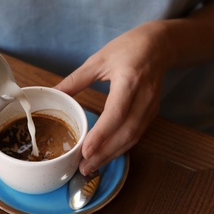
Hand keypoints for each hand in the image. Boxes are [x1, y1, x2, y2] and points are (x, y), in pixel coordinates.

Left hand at [55, 22, 171, 174]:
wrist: (159, 45)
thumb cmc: (127, 48)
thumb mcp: (98, 59)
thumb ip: (75, 80)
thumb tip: (54, 93)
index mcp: (129, 80)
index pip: (116, 113)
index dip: (101, 135)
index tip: (86, 151)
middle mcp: (143, 97)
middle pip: (126, 132)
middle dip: (105, 153)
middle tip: (84, 168)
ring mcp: (150, 107)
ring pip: (132, 138)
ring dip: (112, 155)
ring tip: (92, 166)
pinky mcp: (152, 113)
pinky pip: (136, 134)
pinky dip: (121, 148)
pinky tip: (107, 155)